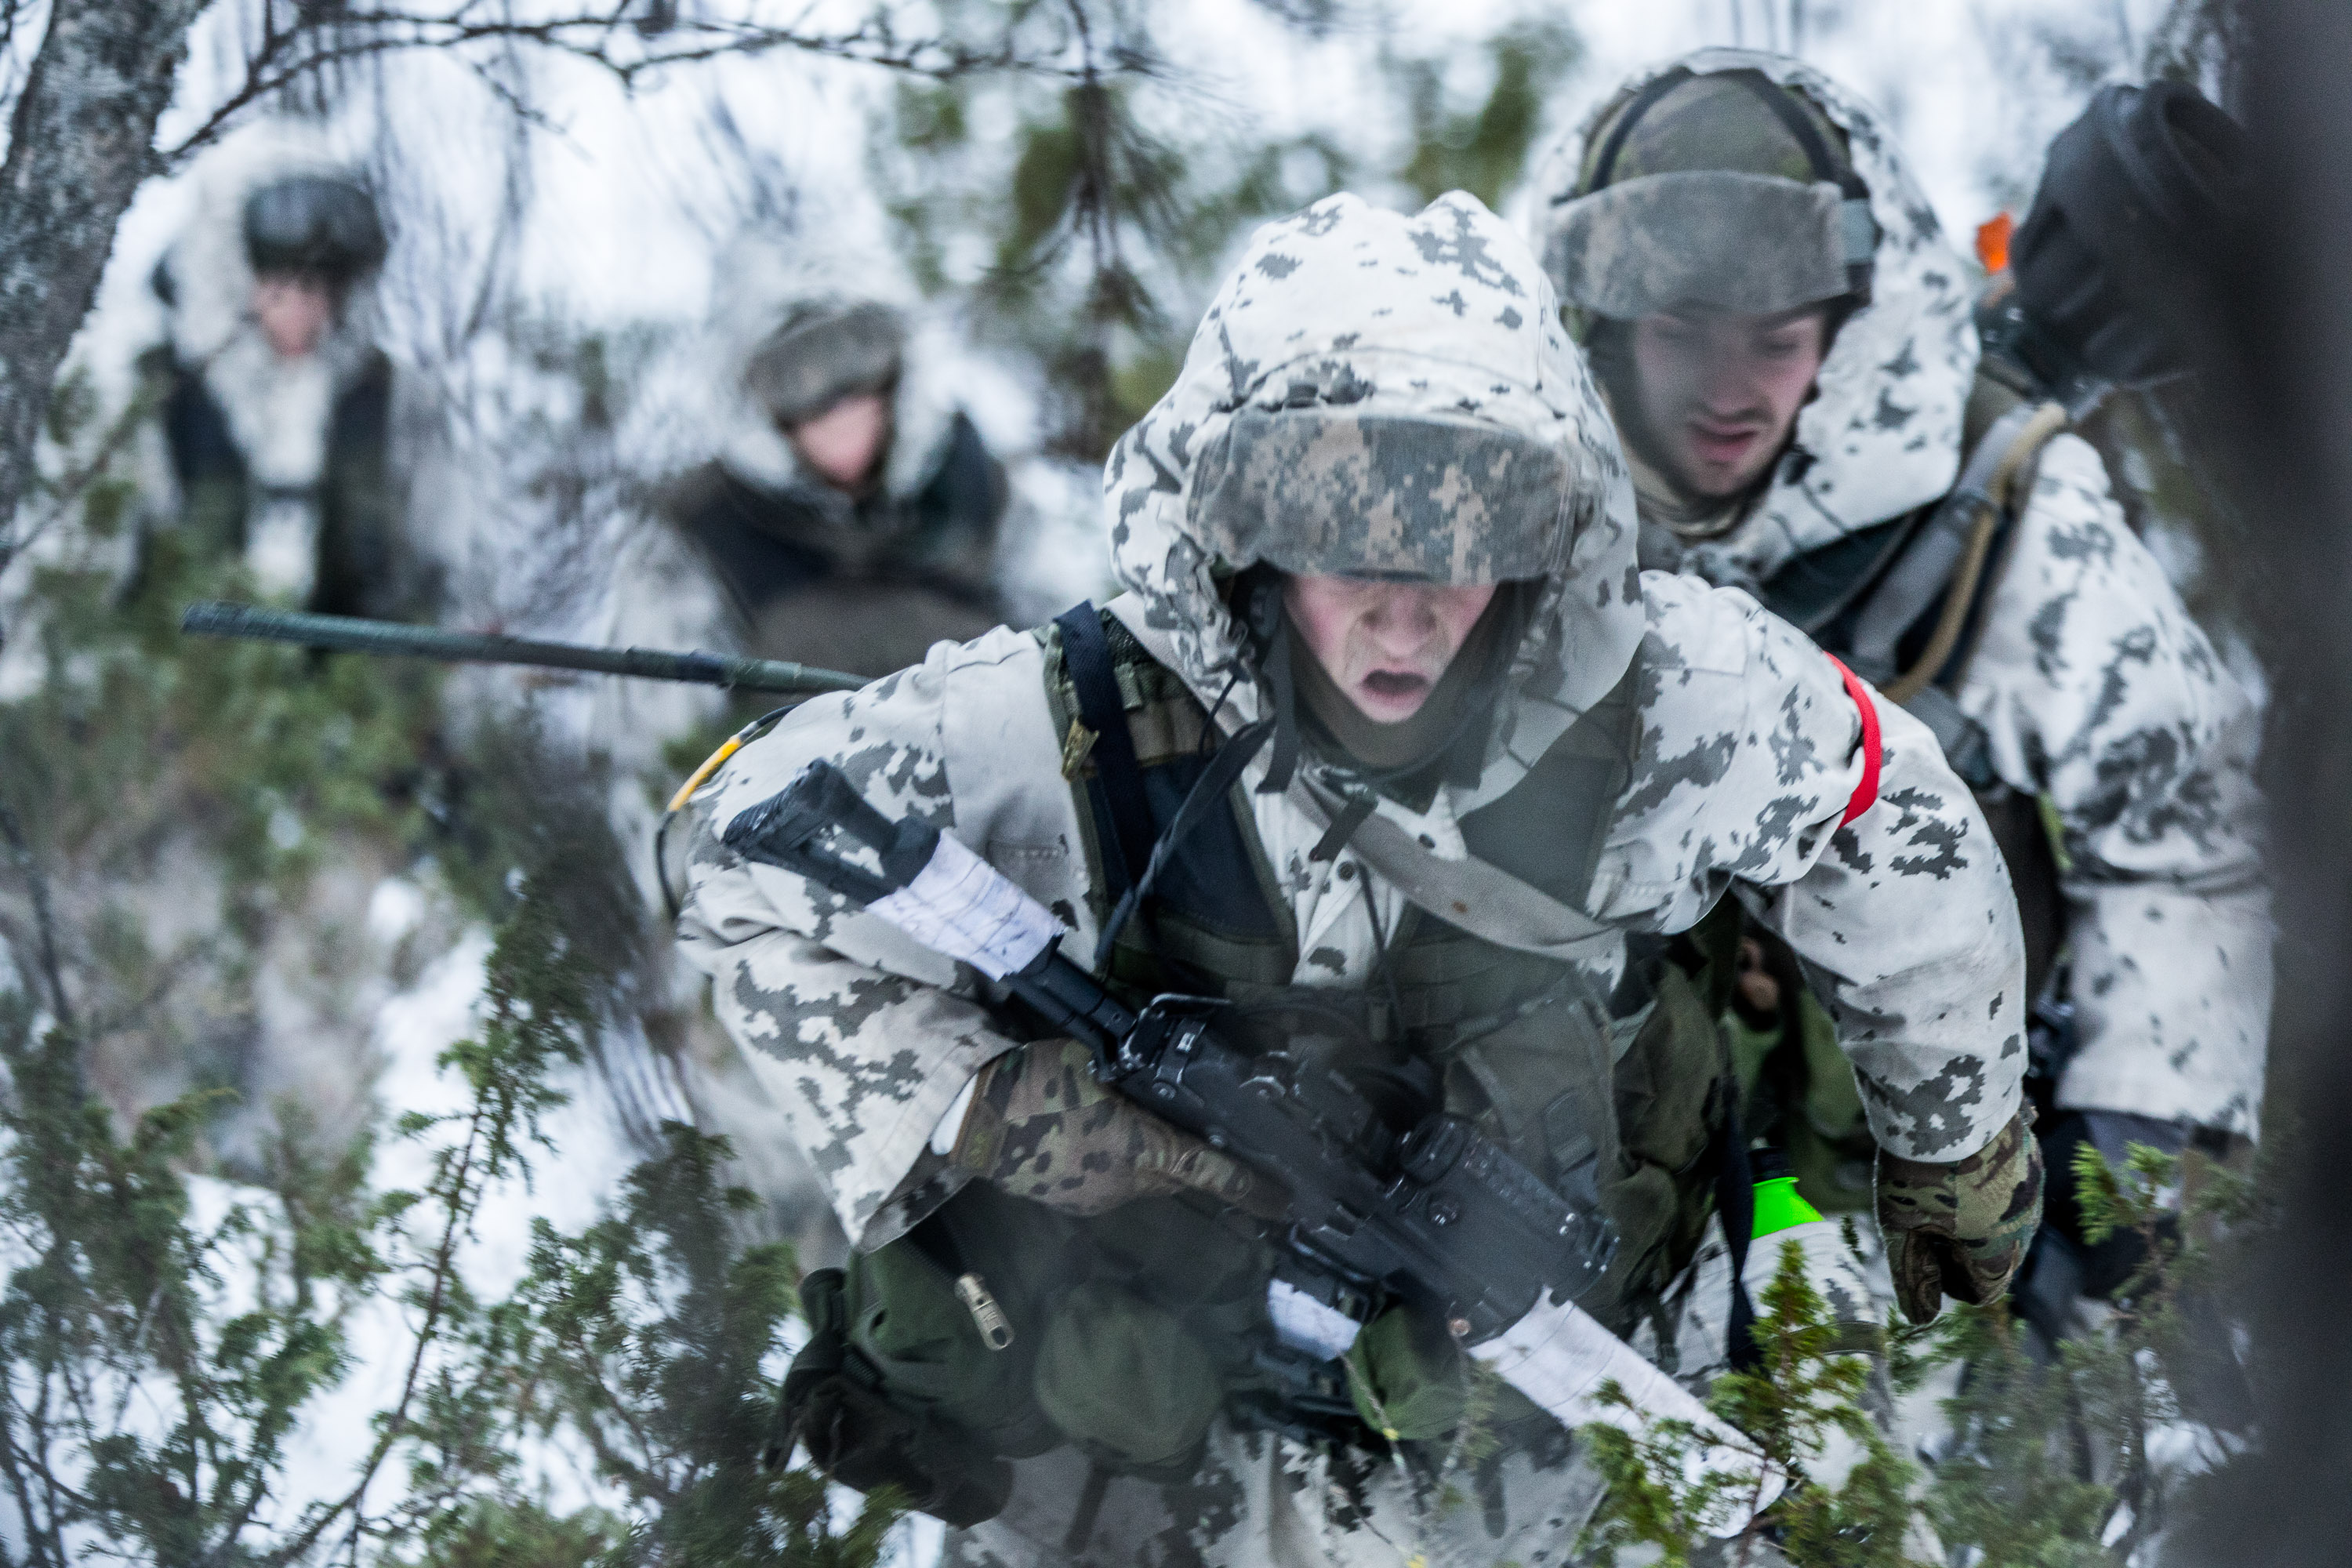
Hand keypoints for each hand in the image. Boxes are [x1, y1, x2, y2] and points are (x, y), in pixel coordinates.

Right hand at [949, 1038, 1283, 1218]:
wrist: (973, 1115)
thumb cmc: (1038, 1078)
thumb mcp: (1099, 1064)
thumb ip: (1136, 1083)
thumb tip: (1154, 1083)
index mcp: (1141, 1148)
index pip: (1211, 1172)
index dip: (1252, 1190)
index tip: (1285, 1206)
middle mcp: (1126, 1183)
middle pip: (1175, 1176)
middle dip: (1188, 1162)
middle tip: (1194, 1137)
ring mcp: (1095, 1199)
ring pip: (1140, 1182)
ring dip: (1143, 1160)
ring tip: (1119, 1125)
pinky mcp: (1068, 1204)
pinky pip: (1106, 1187)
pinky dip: (1109, 1168)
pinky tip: (1086, 1140)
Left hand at [1876, 1107, 2043, 1323]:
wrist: (1944, 1097)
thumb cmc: (1917, 1169)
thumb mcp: (1900, 1227)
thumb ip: (1911, 1276)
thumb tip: (1921, 1319)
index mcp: (1998, 1251)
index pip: (1983, 1291)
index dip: (1948, 1282)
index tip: (1923, 1254)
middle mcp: (2027, 1223)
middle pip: (1998, 1257)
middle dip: (1963, 1250)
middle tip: (1925, 1220)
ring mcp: (2033, 1186)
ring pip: (2007, 1218)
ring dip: (1977, 1215)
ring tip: (1938, 1187)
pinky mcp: (2031, 1153)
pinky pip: (2013, 1181)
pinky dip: (1987, 1182)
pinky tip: (1957, 1160)